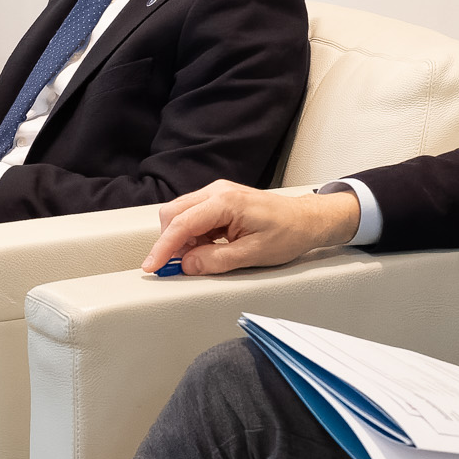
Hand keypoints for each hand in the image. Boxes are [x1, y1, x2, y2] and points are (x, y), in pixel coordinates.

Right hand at [142, 180, 359, 276]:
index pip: (181, 224)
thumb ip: (215, 261)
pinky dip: (191, 236)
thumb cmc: (288, 233)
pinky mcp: (218, 200)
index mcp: (225, 202)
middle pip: (173, 214)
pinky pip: (192, 217)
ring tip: (199, 258)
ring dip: (180, 240)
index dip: (163, 248)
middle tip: (175, 267)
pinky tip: (206, 249)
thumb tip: (185, 266)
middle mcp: (216, 191)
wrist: (307, 219)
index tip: (152, 267)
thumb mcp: (252, 255)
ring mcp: (216, 193)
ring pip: (179, 215)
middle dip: (168, 242)